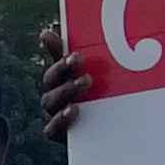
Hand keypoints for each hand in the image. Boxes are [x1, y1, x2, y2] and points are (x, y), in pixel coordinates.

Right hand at [36, 22, 94, 142]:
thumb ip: (95, 54)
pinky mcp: (61, 135)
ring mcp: (56, 114)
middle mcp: (56, 95)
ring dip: (65, 89)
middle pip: (50, 79)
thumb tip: (83, 29)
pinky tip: (73, 110)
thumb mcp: (103, 76)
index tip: (66, 42)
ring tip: (85, 82)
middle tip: (79, 58)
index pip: (56, 60)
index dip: (55, 49)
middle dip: (63, 68)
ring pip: (50, 101)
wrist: (114, 136)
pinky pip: (51, 128)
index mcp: (63, 79)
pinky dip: (60, 119)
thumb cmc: (104, 101)